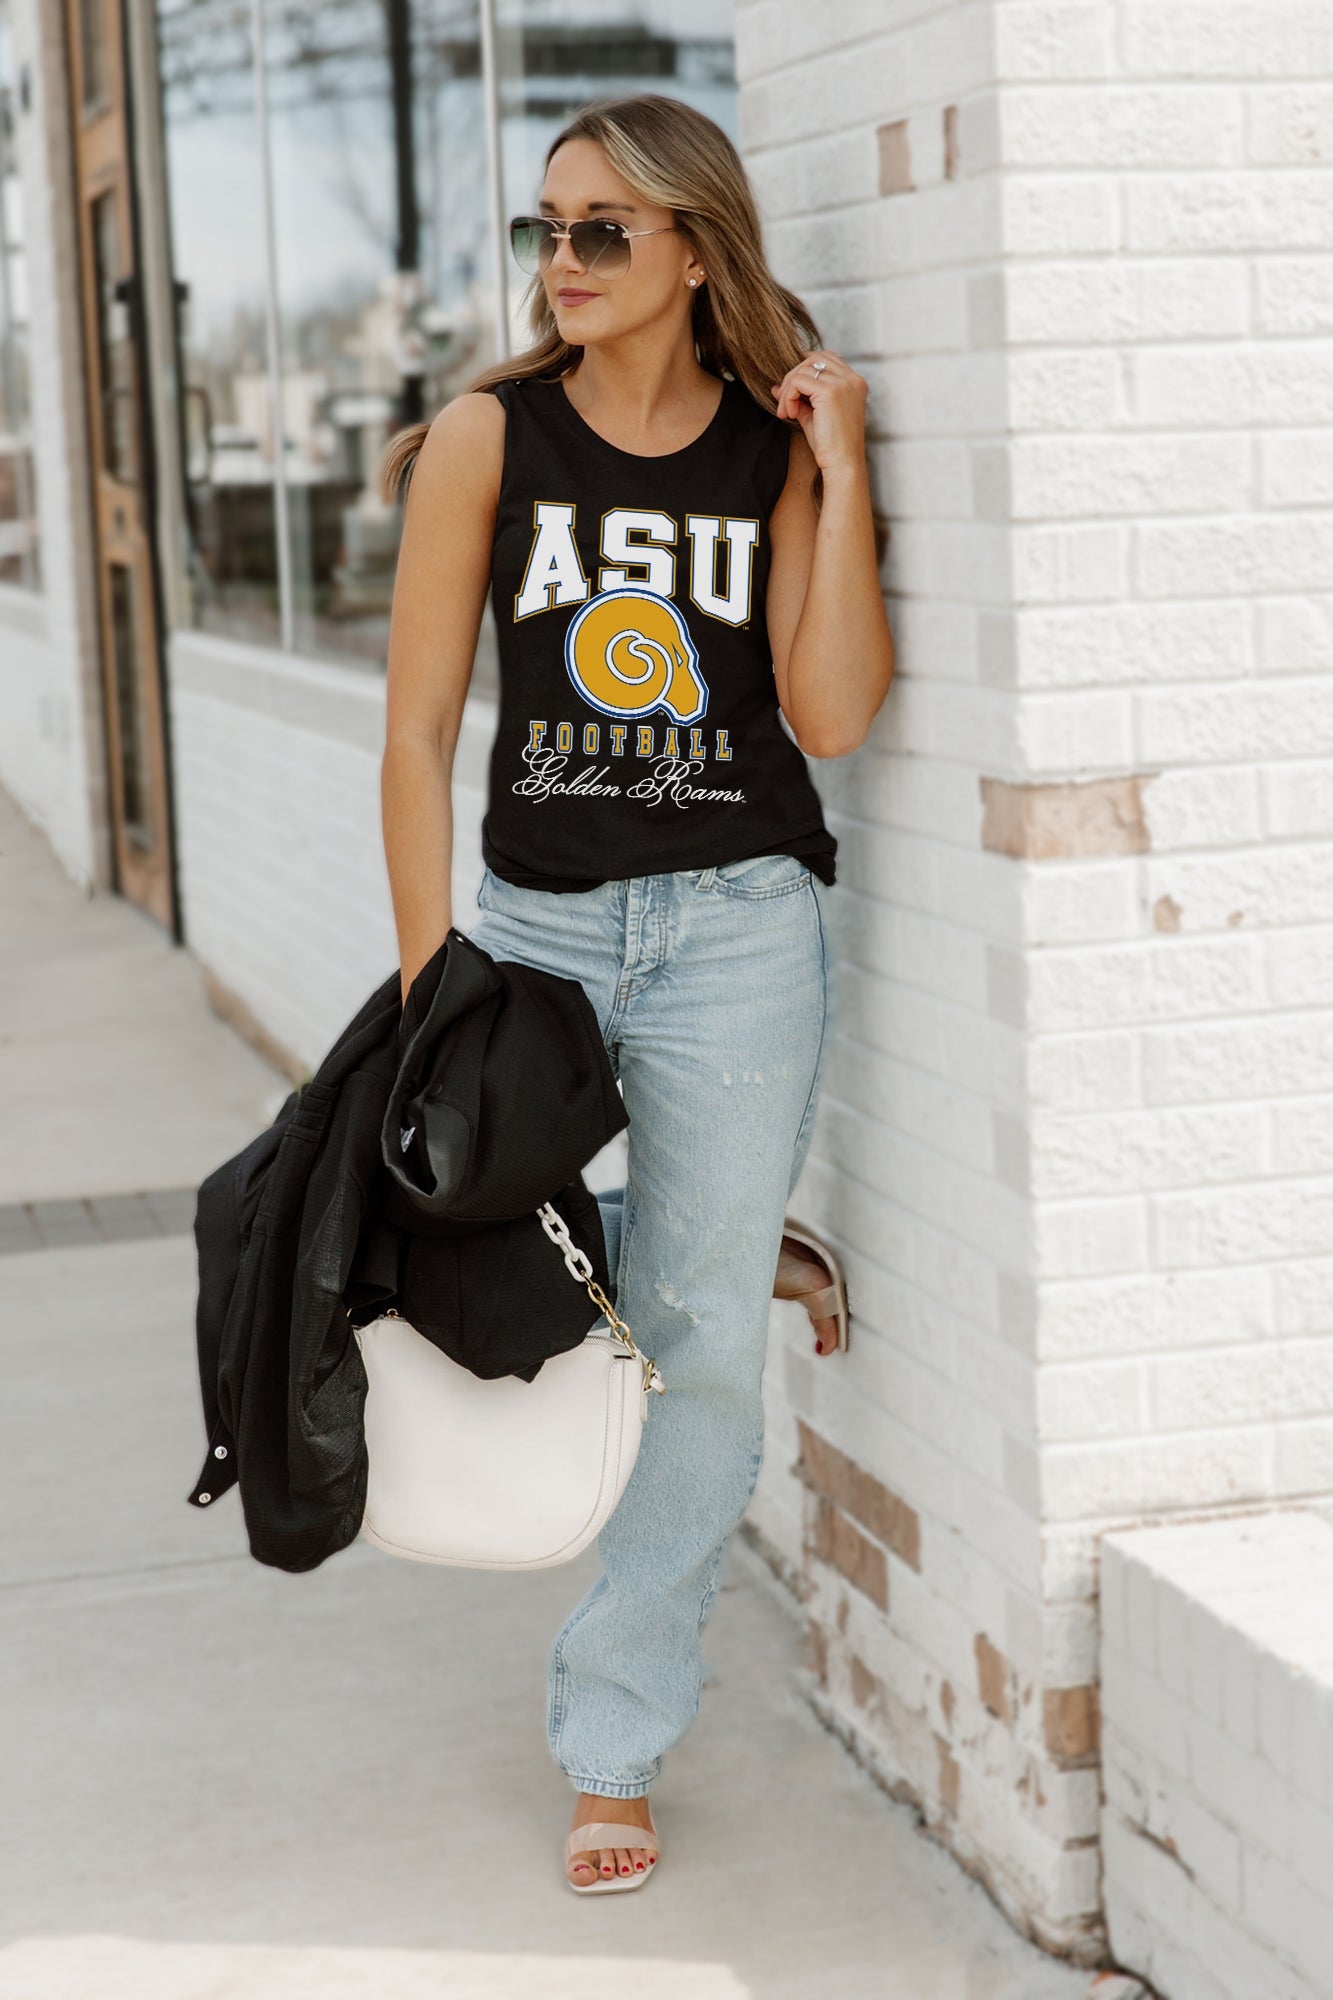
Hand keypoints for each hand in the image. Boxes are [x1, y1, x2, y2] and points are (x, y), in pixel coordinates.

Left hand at [769, 349, 868, 477]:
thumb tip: (776, 387)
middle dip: (793, 377)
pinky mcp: (830, 392)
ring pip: (803, 369)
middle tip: (785, 404)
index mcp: (855, 383)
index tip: (792, 392)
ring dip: (788, 389)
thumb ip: (798, 398)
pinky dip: (788, 396)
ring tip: (787, 412)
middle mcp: (852, 379)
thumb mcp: (814, 415)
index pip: (826, 358)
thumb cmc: (830, 446)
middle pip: (813, 358)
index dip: (804, 370)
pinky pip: (798, 381)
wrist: (842, 464)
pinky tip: (790, 415)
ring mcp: (843, 383)